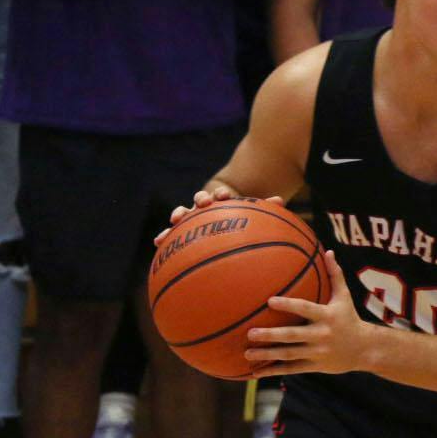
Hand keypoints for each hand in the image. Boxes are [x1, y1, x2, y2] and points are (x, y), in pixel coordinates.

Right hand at [156, 188, 275, 243]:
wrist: (222, 223)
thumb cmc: (240, 220)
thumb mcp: (251, 214)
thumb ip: (264, 208)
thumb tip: (279, 201)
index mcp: (222, 202)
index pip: (220, 195)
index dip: (221, 194)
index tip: (224, 196)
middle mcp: (206, 207)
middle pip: (200, 200)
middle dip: (201, 199)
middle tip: (203, 202)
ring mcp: (193, 218)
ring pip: (184, 213)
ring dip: (179, 213)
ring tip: (175, 219)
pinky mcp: (182, 230)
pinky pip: (172, 233)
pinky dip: (165, 235)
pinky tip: (157, 242)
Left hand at [247, 250, 369, 376]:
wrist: (365, 349)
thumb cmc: (349, 318)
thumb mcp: (345, 297)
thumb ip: (335, 275)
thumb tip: (329, 251)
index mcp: (327, 316)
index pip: (306, 309)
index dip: (289, 305)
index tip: (269, 301)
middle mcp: (322, 335)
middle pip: (293, 335)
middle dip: (271, 335)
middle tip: (250, 333)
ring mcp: (317, 353)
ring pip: (289, 354)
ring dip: (267, 354)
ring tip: (247, 352)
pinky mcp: (314, 366)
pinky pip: (291, 369)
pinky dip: (273, 371)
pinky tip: (255, 372)